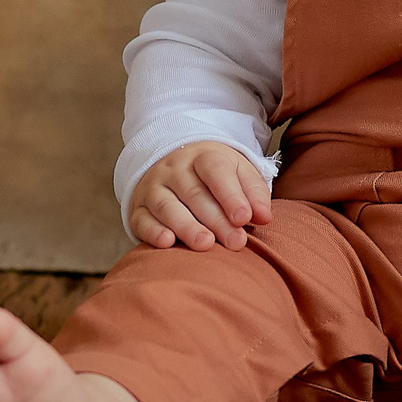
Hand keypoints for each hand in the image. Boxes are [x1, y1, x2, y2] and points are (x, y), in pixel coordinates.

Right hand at [127, 141, 272, 251]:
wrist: (173, 168)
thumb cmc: (214, 177)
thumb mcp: (238, 174)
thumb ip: (254, 193)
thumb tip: (264, 216)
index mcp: (202, 156)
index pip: (215, 170)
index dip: (230, 195)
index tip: (244, 218)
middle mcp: (174, 169)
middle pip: (194, 193)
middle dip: (216, 220)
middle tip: (235, 242)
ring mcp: (153, 188)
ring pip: (167, 206)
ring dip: (186, 226)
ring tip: (205, 244)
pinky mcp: (138, 208)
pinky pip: (142, 220)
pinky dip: (153, 232)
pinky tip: (168, 242)